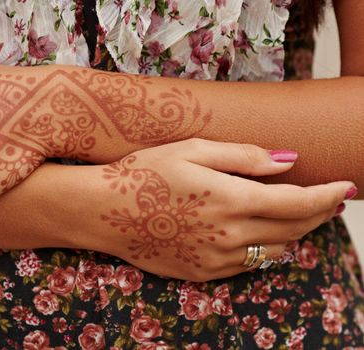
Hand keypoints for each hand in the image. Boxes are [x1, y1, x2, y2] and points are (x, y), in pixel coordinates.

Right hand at [89, 139, 354, 280]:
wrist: (104, 211)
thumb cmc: (144, 172)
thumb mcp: (192, 150)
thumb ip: (244, 156)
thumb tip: (287, 161)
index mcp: (230, 200)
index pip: (298, 203)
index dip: (327, 195)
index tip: (345, 187)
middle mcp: (228, 236)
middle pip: (293, 229)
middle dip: (317, 214)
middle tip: (328, 199)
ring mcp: (215, 260)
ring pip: (274, 251)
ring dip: (293, 233)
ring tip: (296, 214)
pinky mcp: (202, 273)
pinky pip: (247, 265)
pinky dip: (263, 248)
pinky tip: (257, 233)